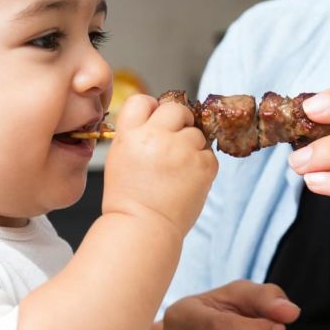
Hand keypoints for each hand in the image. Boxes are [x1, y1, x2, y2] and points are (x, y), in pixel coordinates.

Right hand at [102, 94, 216, 237]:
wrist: (143, 228)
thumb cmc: (129, 199)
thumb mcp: (120, 158)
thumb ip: (136, 134)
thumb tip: (158, 120)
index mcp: (130, 135)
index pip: (143, 101)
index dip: (152, 110)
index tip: (157, 121)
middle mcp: (155, 137)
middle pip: (176, 109)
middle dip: (179, 121)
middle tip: (175, 143)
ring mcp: (181, 149)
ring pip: (196, 132)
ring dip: (192, 146)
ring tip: (178, 171)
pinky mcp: (203, 164)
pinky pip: (209, 153)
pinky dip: (202, 164)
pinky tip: (187, 181)